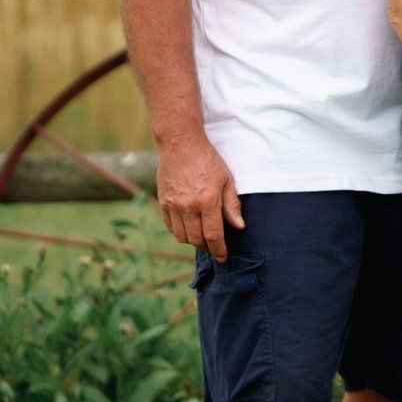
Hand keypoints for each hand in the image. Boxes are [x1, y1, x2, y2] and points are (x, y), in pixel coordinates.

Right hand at [156, 133, 244, 259]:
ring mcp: (173, 205)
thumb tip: (239, 226)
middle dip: (207, 247)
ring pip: (181, 236)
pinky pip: (170, 226)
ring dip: (192, 241)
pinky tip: (188, 227)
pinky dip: (179, 232)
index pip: (213, 235)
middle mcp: (188, 207)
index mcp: (207, 202)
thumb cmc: (208, 160)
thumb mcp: (227, 179)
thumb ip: (232, 205)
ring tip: (202, 237)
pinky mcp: (163, 202)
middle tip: (214, 247)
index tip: (223, 257)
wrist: (181, 144)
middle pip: (196, 240)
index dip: (219, 250)